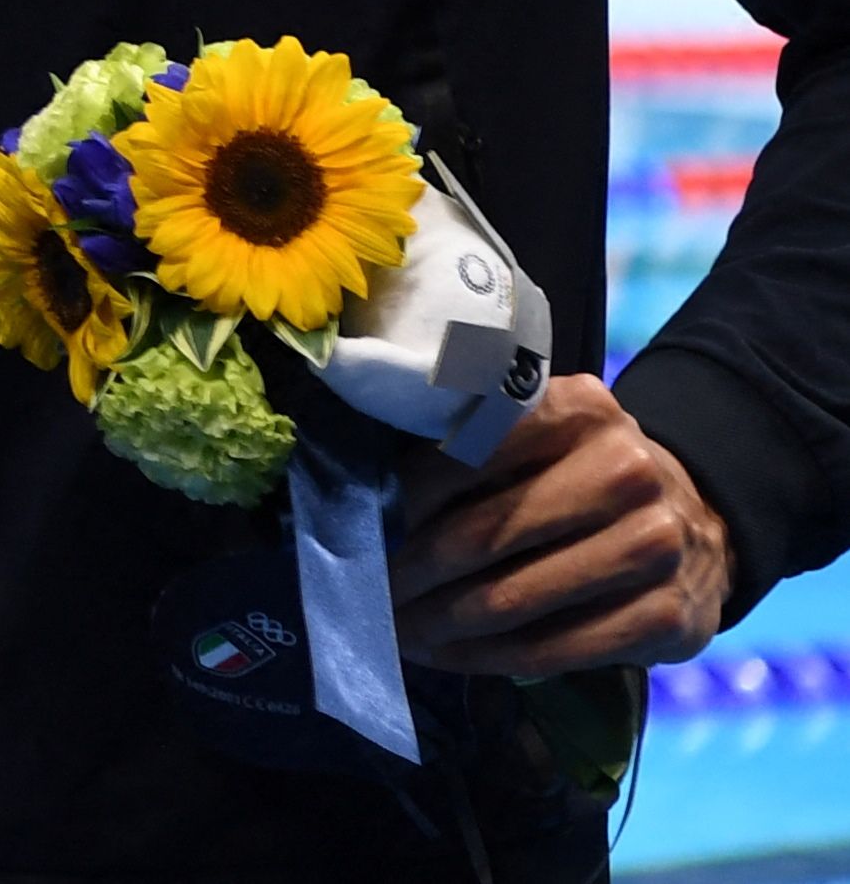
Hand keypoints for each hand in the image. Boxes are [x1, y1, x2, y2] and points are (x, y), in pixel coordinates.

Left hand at [396, 374, 732, 674]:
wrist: (700, 523)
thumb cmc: (586, 474)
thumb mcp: (545, 434)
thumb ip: (476, 445)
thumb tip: (381, 499)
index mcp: (583, 411)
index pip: (468, 455)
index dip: (411, 498)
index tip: (374, 526)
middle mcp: (627, 473)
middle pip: (486, 535)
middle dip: (414, 572)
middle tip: (370, 593)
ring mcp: (655, 549)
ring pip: (514, 600)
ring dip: (441, 624)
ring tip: (398, 632)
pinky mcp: (668, 619)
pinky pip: (554, 649)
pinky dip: (489, 658)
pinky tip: (450, 657)